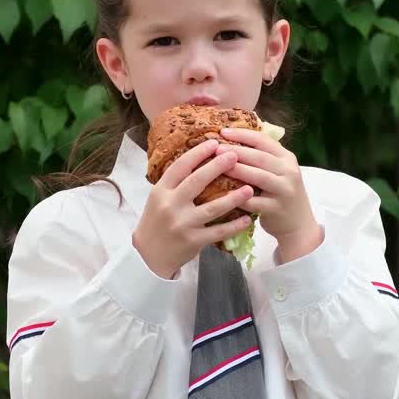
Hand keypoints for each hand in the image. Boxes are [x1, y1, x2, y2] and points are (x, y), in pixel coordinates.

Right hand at [133, 139, 256, 278]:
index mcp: (161, 191)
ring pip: (212, 208)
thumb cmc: (156, 221)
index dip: (198, 154)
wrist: (148, 255)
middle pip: (196, 182)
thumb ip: (175, 182)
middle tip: (235, 155)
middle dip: (217, 167)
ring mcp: (182, 224)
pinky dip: (234, 226)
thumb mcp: (158, 198)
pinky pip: (218, 232)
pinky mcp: (193, 241)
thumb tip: (198, 158)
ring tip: (250, 188)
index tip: (214, 143)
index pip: (180, 167)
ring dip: (233, 198)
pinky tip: (247, 219)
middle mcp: (170, 205)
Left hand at [219, 127, 323, 262]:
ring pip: (259, 177)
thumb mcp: (278, 171)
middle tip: (216, 148)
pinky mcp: (277, 209)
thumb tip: (231, 140)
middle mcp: (289, 171)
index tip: (223, 131)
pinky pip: (255, 201)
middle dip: (237, 151)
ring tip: (218, 166)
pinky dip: (239, 197)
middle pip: (260, 157)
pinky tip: (223, 193)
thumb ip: (262, 157)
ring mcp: (284, 190)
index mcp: (287, 158)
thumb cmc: (280, 193)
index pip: (264, 140)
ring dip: (237, 170)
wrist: (298, 224)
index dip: (243, 134)